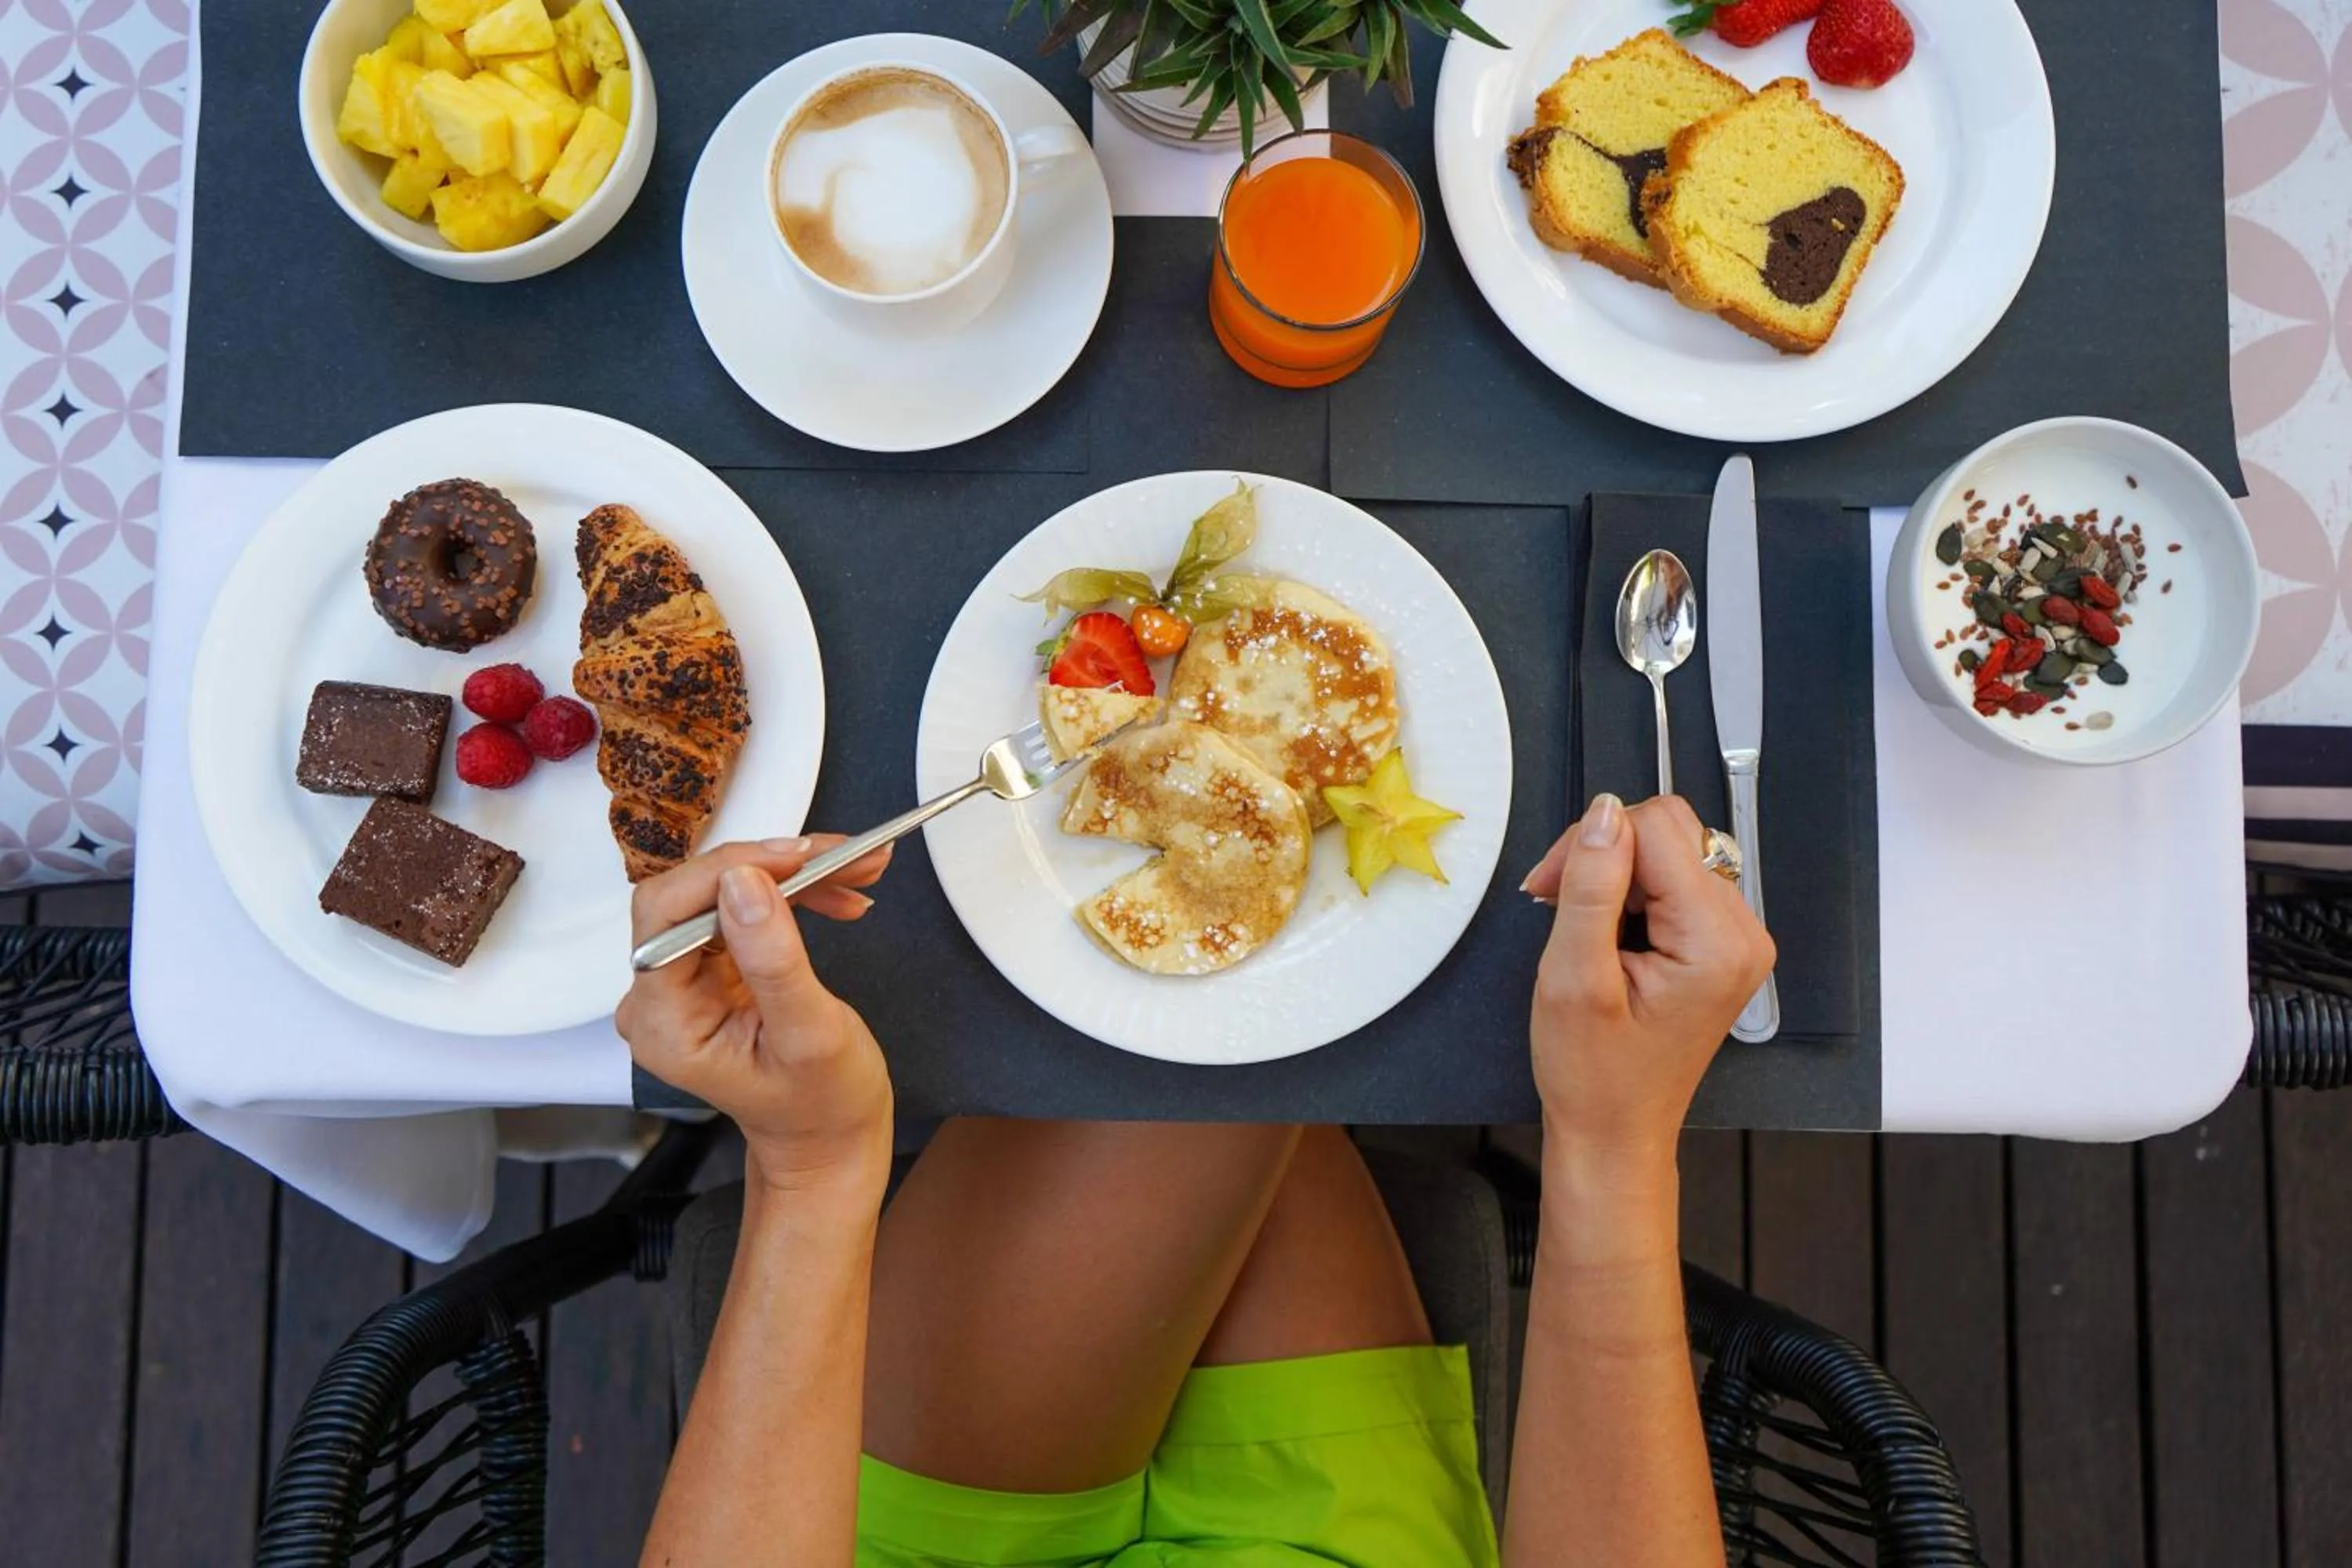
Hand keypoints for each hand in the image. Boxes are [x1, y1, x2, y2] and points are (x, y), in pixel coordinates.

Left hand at [618, 837, 895, 1198]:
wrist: (827, 1136)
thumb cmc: (820, 1106)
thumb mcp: (811, 1036)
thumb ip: (774, 961)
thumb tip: (744, 883)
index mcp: (665, 1023)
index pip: (668, 914)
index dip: (726, 873)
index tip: (795, 857)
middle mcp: (659, 997)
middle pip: (696, 895)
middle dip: (772, 868)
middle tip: (841, 856)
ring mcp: (682, 980)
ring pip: (724, 893)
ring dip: (793, 876)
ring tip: (856, 869)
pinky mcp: (709, 967)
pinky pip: (742, 906)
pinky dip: (792, 893)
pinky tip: (837, 892)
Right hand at [1521, 794, 1775, 1167]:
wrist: (1615, 1132)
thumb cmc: (1594, 1076)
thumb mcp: (1574, 977)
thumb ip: (1591, 886)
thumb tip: (1604, 812)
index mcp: (1716, 940)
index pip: (1656, 828)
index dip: (1591, 845)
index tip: (1550, 887)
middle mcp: (1742, 932)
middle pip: (1669, 831)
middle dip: (1604, 855)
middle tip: (1559, 904)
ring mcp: (1736, 937)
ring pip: (1669, 849)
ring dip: (1614, 875)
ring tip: (1582, 929)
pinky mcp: (1720, 942)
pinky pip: (1674, 879)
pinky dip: (1630, 894)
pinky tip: (1606, 934)